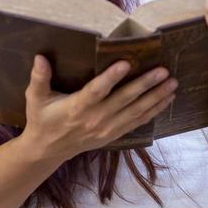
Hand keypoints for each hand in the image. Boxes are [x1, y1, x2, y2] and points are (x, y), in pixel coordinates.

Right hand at [17, 55, 176, 163]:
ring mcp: (106, 129)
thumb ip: (39, 78)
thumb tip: (40, 57)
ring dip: (156, 98)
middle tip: (163, 71)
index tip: (126, 63)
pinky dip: (153, 111)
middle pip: (124, 101)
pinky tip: (166, 100)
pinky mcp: (113, 134)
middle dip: (145, 85)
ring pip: (136, 112)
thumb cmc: (42, 119)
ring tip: (172, 83)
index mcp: (76, 108)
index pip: (96, 91)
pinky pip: (137, 122)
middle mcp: (95, 119)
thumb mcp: (35, 98)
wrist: (48, 150)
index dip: (111, 77)